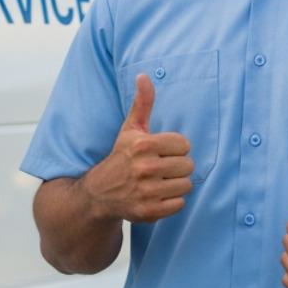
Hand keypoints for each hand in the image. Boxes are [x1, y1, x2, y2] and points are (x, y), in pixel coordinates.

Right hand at [81, 73, 192, 223]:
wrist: (99, 193)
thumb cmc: (121, 157)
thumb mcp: (130, 129)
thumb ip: (142, 103)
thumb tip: (144, 76)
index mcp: (143, 145)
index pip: (184, 144)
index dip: (175, 148)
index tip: (161, 151)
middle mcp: (145, 168)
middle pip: (188, 165)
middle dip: (177, 166)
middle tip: (161, 168)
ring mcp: (147, 192)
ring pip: (186, 185)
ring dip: (176, 184)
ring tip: (160, 182)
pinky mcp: (149, 212)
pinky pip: (179, 204)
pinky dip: (172, 201)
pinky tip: (157, 196)